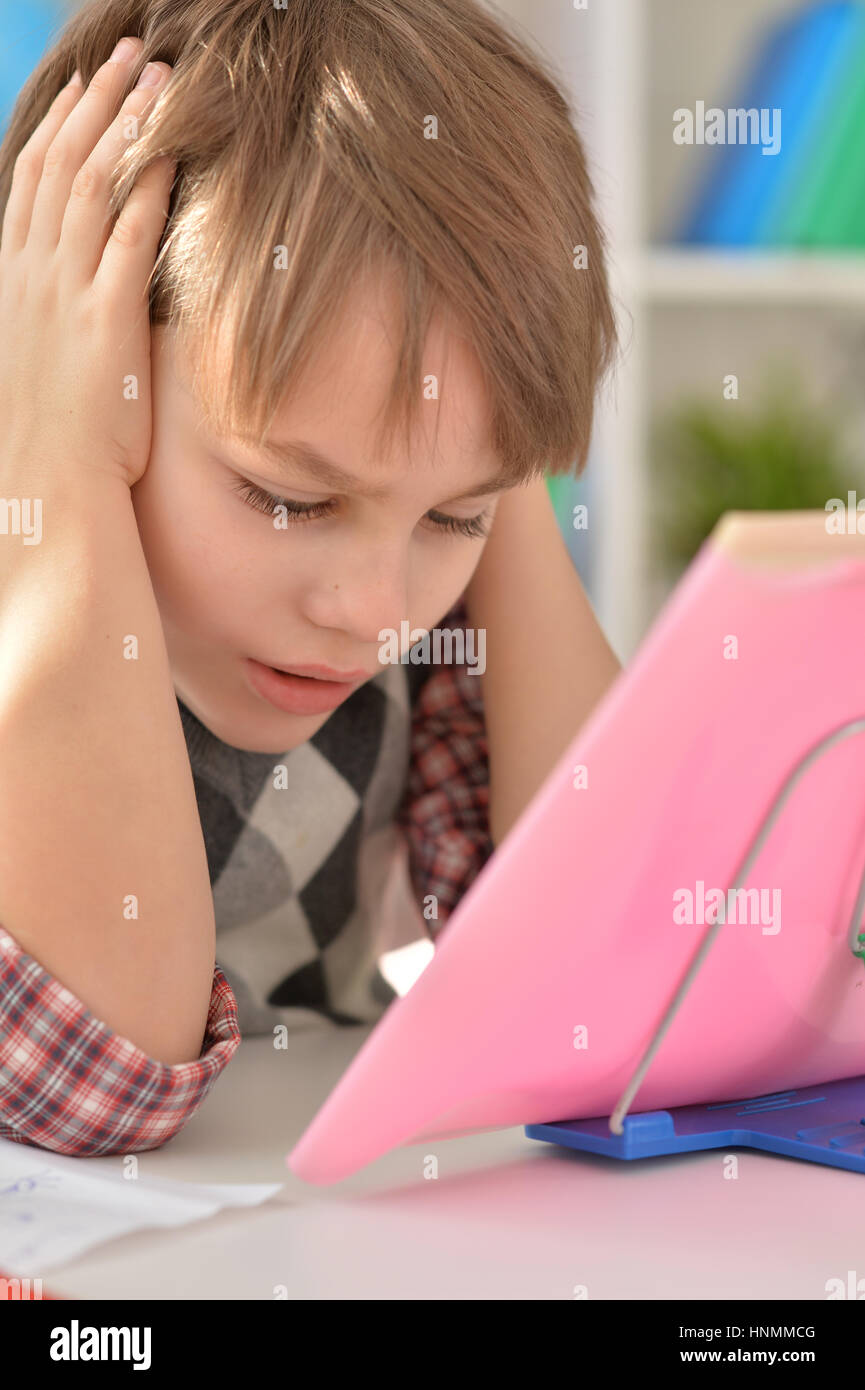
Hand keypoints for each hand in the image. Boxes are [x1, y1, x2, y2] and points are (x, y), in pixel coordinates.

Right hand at [0, 37, 173, 488]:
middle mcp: (30, 274)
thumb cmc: (47, 440)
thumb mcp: (36, 363)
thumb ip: (50, 315)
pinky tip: (172, 150)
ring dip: (124, 125)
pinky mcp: (103, 319)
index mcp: (11, 278)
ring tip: (156, 79)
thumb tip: (74, 299)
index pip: (29, 179)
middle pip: (59, 163)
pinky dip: (148, 186)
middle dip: (94, 102)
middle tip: (126, 55)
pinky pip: (126, 235)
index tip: (82, 87)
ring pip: (90, 184)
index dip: (56, 125)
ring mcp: (64, 293)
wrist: (47, 486)